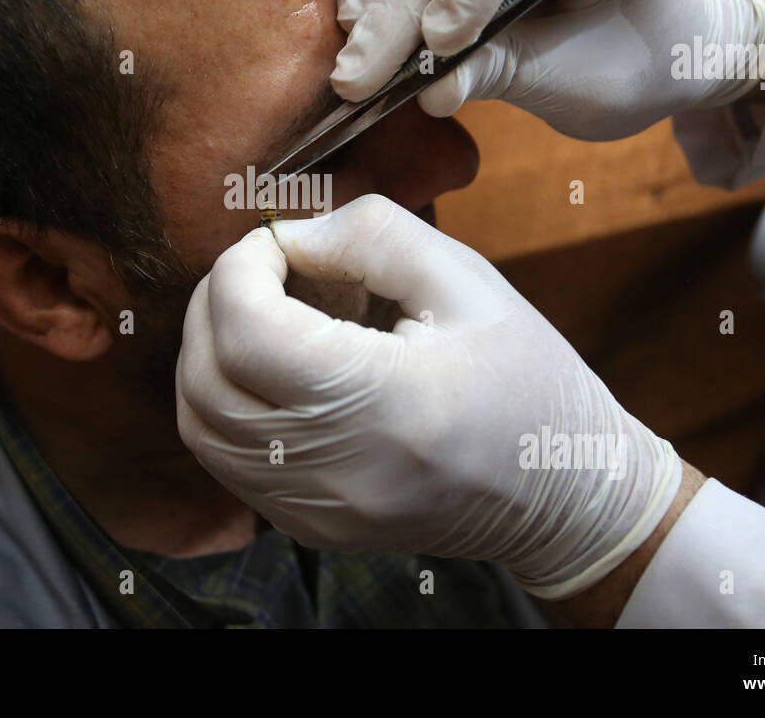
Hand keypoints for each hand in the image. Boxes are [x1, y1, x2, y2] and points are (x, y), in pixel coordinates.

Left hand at [175, 195, 682, 597]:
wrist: (565, 495)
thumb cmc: (526, 375)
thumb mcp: (467, 279)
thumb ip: (369, 235)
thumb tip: (285, 239)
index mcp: (388, 402)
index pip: (249, 333)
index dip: (239, 270)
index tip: (272, 243)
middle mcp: (339, 471)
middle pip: (208, 381)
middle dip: (213, 305)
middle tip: (258, 270)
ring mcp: (318, 512)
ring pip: (199, 428)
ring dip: (206, 355)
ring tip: (256, 313)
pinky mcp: (311, 529)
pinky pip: (226, 463)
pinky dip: (221, 404)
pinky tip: (267, 370)